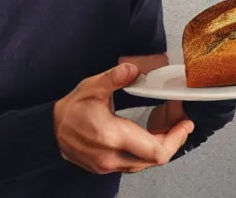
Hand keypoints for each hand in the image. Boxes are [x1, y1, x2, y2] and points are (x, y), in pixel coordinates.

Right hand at [53, 63, 193, 173]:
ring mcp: (109, 165)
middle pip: (155, 159)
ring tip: (170, 122)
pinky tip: (154, 130)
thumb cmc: (71, 109)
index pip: (155, 150)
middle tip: (182, 121)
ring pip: (147, 162)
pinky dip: (150, 148)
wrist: (50, 130)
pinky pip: (136, 162)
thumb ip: (113, 78)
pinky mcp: (108, 166)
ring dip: (162, 144)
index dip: (176, 139)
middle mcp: (112, 156)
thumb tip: (131, 69)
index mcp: (111, 136)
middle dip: (174, 139)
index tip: (186, 124)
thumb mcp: (92, 86)